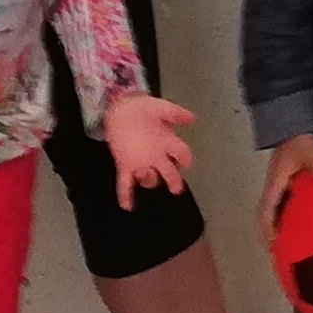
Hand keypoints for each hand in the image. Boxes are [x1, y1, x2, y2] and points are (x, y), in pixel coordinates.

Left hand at [101, 92, 196, 208]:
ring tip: (146, 175)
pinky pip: (126, 182)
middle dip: (173, 179)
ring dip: (149, 179)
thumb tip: (193, 118)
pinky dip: (126, 195)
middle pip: (169, 171)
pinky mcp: (124, 164)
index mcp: (167, 141)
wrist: (119, 106)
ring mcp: (140, 161)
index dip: (186, 159)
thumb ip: (175, 113)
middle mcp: (156, 155)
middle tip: (176, 187)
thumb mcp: (160, 107)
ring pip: (148, 177)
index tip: (188, 164)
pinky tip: (127, 206)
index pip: (181, 153)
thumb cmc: (141, 107)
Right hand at [257, 134, 312, 250]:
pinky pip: (291, 207)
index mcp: (275, 184)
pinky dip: (297, 219)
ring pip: (279, 214)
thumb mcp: (306, 149)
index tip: (273, 245)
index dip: (267, 229)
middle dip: (272, 237)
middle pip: (268, 218)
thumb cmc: (297, 140)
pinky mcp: (291, 186)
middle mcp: (276, 189)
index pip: (265, 211)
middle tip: (282, 256)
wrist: (292, 127)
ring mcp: (282, 189)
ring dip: (283, 230)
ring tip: (296, 249)